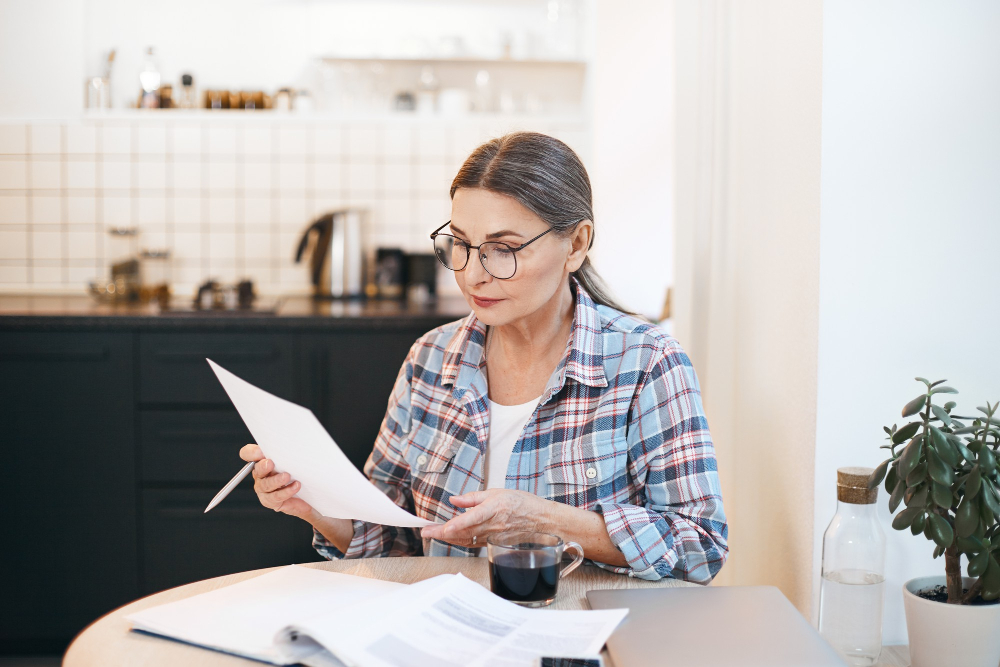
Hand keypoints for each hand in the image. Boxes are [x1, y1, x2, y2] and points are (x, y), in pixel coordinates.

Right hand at [240, 444, 313, 519]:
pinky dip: (286, 491)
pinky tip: (296, 486)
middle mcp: (260, 474)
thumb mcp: (292, 458)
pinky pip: (275, 497)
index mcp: (262, 460)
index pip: (248, 453)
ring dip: (276, 480)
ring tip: (288, 476)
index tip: (261, 451)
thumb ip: (287, 452)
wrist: (306, 493)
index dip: (252, 452)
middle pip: (257, 469)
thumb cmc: (298, 471)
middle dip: (263, 466)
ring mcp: (263, 488)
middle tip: (270, 463)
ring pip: (265, 485)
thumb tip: (292, 444)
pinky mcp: (270, 501)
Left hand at [420, 489, 551, 546]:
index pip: (473, 518)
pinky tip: (449, 538)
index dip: (459, 524)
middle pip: (464, 532)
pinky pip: (473, 543)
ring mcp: (493, 536)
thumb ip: (473, 497)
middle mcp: (493, 525)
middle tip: (425, 532)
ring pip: (466, 540)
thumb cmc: (521, 503)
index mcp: (494, 508)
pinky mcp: (493, 543)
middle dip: (443, 533)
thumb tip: (454, 500)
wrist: (540, 520)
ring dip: (448, 538)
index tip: (445, 527)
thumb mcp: (497, 492)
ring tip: (432, 534)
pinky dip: (459, 541)